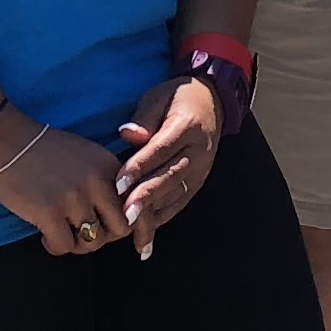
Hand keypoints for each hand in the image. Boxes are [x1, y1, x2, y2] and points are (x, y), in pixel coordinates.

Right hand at [0, 122, 138, 258]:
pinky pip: (64, 246)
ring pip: (92, 242)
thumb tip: (122, 216)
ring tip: (62, 233)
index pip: (134, 207)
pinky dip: (55, 246)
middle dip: (102, 236)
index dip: (120, 222)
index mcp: (109, 168)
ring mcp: (74, 198)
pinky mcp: (49, 212)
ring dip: (77, 244)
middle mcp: (97, 183)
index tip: (104, 226)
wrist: (6, 140)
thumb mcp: (87, 157)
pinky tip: (45, 235)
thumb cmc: (44, 151)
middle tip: (83, 233)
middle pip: (119, 229)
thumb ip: (106, 181)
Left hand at [113, 76, 221, 254]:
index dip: (139, 167)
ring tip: (134, 232)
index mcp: (188, 126)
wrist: (211, 102)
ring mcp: (201, 170)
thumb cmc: (177, 98)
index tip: (119, 183)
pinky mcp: (198, 182)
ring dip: (153, 214)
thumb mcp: (158, 96)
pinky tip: (146, 234)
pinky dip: (162, 218)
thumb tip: (129, 135)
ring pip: (175, 194)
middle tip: (125, 214)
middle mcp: (198, 152)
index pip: (161, 150)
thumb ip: (144, 117)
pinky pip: (179, 203)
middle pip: (170, 177)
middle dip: (146, 197)